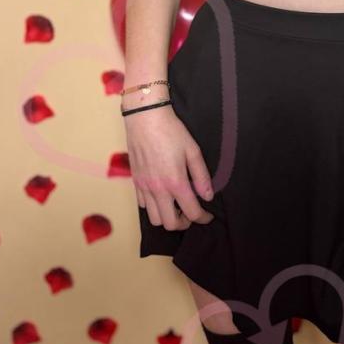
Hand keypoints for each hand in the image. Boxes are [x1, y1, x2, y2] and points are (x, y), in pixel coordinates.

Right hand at [125, 105, 214, 229]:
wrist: (145, 118)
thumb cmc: (171, 131)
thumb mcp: (193, 151)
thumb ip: (201, 176)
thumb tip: (207, 196)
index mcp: (175, 182)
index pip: (192, 212)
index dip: (203, 218)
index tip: (208, 216)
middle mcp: (158, 189)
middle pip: (170, 224)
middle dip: (184, 223)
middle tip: (191, 212)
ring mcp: (144, 187)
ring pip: (154, 219)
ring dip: (167, 218)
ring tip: (176, 206)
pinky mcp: (135, 182)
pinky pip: (143, 206)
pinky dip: (154, 207)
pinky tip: (162, 196)